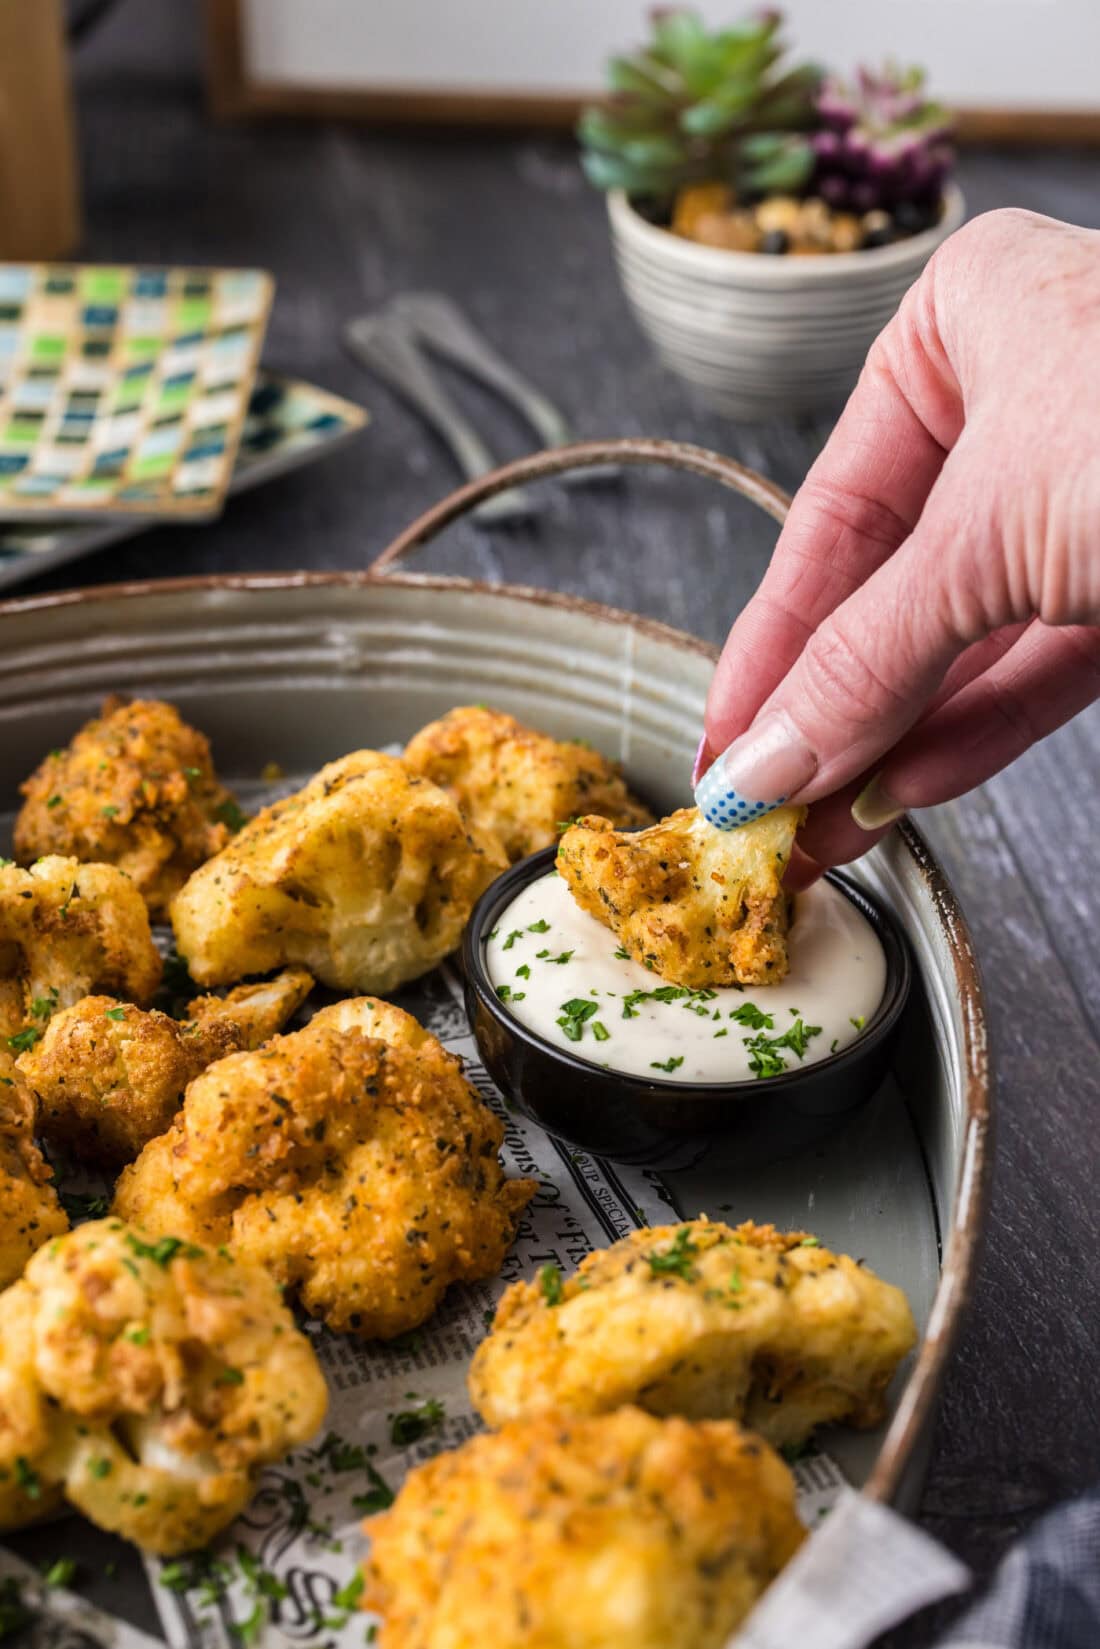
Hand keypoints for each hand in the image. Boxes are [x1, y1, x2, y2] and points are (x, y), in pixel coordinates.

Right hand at [697, 208, 1099, 885]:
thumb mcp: (990, 538)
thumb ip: (865, 658)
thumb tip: (763, 758)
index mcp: (966, 324)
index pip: (828, 513)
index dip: (768, 643)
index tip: (726, 740)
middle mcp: (1025, 399)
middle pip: (892, 585)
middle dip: (829, 707)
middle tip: (766, 800)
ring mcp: (1091, 491)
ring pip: (965, 635)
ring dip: (893, 736)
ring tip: (823, 823)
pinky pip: (1039, 665)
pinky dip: (973, 733)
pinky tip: (907, 790)